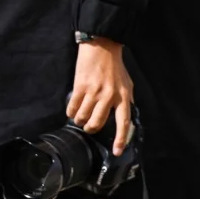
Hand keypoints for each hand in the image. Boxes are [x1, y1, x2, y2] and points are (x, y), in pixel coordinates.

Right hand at [67, 37, 134, 156]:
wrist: (101, 47)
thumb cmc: (115, 67)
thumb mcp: (128, 85)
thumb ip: (127, 102)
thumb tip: (127, 118)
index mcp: (123, 97)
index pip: (124, 123)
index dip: (120, 139)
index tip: (116, 151)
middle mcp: (109, 96)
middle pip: (97, 123)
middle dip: (91, 129)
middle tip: (89, 128)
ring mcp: (93, 92)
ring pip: (83, 117)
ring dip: (80, 121)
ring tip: (80, 119)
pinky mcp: (80, 86)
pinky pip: (73, 107)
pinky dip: (71, 112)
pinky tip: (73, 112)